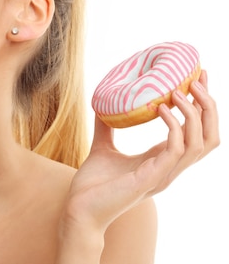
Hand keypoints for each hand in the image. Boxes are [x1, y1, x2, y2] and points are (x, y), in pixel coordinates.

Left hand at [65, 69, 218, 231]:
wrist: (78, 209)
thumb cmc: (92, 185)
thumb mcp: (102, 148)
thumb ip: (106, 128)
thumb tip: (103, 105)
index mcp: (163, 161)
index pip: (197, 133)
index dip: (203, 107)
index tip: (199, 78)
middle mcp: (169, 169)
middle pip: (210, 137)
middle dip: (208, 107)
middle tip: (197, 79)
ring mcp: (164, 175)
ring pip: (200, 144)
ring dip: (193, 114)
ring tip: (177, 90)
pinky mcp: (151, 179)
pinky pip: (175, 150)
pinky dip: (172, 127)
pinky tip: (160, 109)